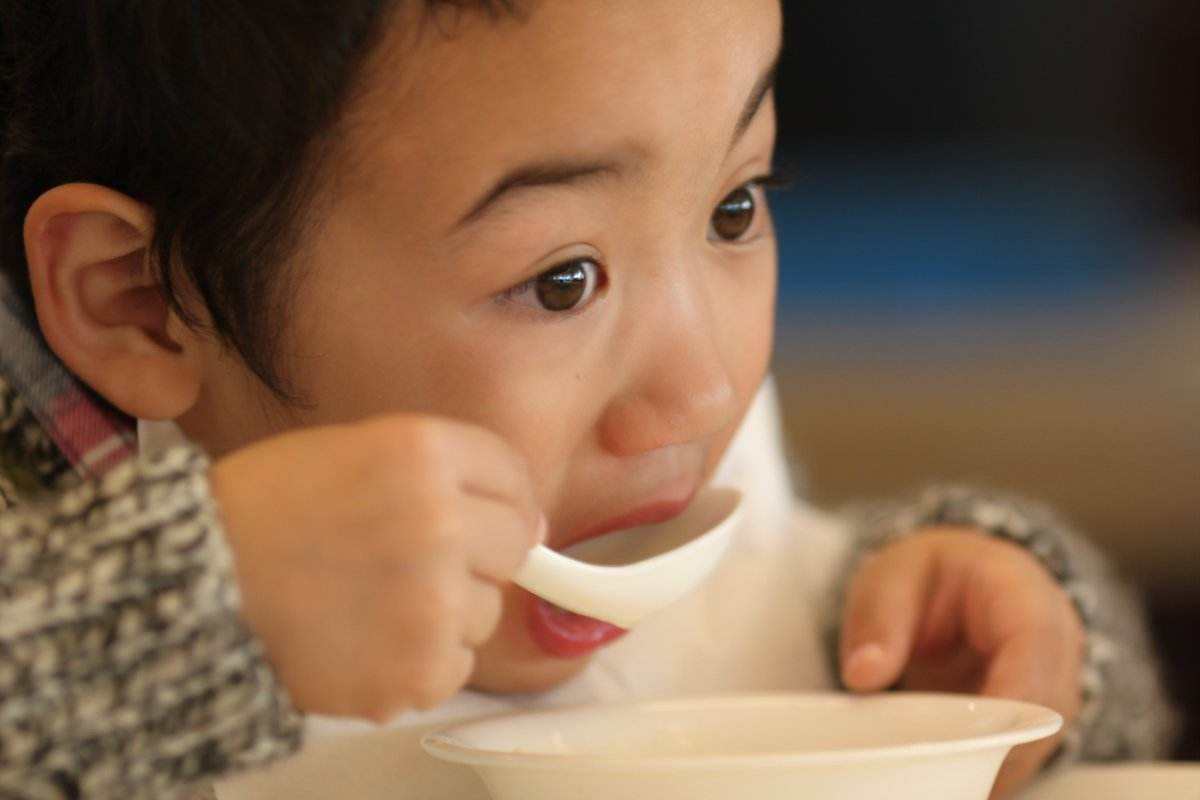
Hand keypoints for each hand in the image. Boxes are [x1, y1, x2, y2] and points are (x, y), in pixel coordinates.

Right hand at [208, 415, 543, 721]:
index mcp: (422, 452)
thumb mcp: (349, 450)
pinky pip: (457, 664)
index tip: (481, 514)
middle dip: (475, 552)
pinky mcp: (420, 668)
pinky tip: (369, 639)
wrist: (188, 589)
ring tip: (374, 601)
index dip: (498, 497)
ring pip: (486, 609)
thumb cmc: (256, 516)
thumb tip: (529, 519)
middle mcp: (440, 521)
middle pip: (514, 542)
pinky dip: (421, 660)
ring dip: (446, 609)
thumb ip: (440, 470)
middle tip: (413, 561)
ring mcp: (434, 601)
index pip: (513, 474)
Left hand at [838, 527, 1084, 798]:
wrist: (957, 584)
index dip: (1009, 693)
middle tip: (930, 764)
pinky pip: (1022, 759)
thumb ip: (879, 620)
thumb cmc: (930, 576)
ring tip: (929, 773)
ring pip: (1039, 743)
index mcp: (1020, 591)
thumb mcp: (891, 577)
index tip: (968, 733)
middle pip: (1046, 706)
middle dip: (993, 742)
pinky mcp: (1040, 721)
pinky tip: (946, 779)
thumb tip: (862, 673)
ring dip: (988, 765)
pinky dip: (985, 773)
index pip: (1033, 643)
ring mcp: (1055, 684)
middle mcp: (1056, 641)